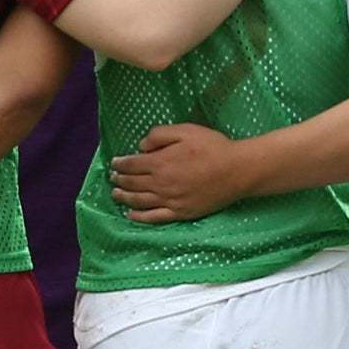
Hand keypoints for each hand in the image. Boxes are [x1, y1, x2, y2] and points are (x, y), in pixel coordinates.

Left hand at [109, 124, 253, 221]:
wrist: (237, 171)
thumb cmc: (212, 147)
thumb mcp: (185, 130)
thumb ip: (160, 135)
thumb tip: (141, 146)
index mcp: (160, 162)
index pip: (132, 164)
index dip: (120, 164)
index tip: (114, 163)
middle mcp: (160, 184)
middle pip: (133, 183)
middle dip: (119, 180)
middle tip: (112, 178)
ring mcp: (170, 201)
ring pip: (140, 201)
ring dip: (124, 197)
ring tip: (115, 194)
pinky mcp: (180, 213)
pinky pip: (154, 217)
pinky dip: (140, 217)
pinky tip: (131, 215)